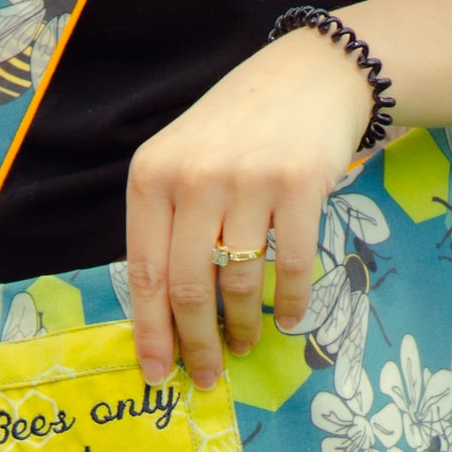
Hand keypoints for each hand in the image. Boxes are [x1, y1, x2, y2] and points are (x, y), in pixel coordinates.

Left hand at [126, 26, 373, 389]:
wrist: (308, 76)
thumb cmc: (237, 130)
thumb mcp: (182, 163)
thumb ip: (166, 225)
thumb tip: (162, 316)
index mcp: (152, 176)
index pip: (144, 273)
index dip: (150, 332)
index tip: (157, 374)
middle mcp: (194, 177)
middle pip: (188, 288)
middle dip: (196, 344)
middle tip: (207, 375)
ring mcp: (247, 180)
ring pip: (238, 282)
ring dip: (242, 326)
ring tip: (245, 343)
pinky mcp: (298, 185)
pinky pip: (291, 267)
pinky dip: (291, 303)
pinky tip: (289, 319)